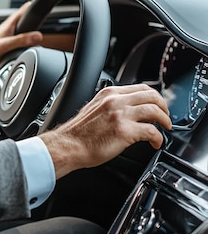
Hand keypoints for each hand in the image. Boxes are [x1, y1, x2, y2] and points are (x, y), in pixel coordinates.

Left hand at [0, 2, 43, 68]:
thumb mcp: (6, 45)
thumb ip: (21, 40)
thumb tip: (38, 36)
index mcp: (12, 22)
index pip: (27, 7)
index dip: (37, 5)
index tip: (47, 7)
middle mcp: (13, 25)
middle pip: (29, 17)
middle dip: (39, 19)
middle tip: (49, 20)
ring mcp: (12, 32)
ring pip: (27, 28)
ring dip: (34, 30)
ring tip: (42, 34)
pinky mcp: (12, 40)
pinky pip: (24, 36)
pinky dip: (29, 39)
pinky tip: (32, 45)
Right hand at [39, 84, 171, 178]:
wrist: (68, 146)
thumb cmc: (78, 133)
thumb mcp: (94, 109)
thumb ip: (110, 105)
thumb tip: (128, 110)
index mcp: (108, 94)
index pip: (140, 88)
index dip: (154, 97)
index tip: (158, 105)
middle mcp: (115, 101)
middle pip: (151, 96)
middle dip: (164, 107)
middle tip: (166, 117)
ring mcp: (120, 115)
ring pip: (155, 110)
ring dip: (165, 120)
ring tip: (165, 129)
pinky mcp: (125, 131)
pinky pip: (152, 131)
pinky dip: (158, 138)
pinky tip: (156, 143)